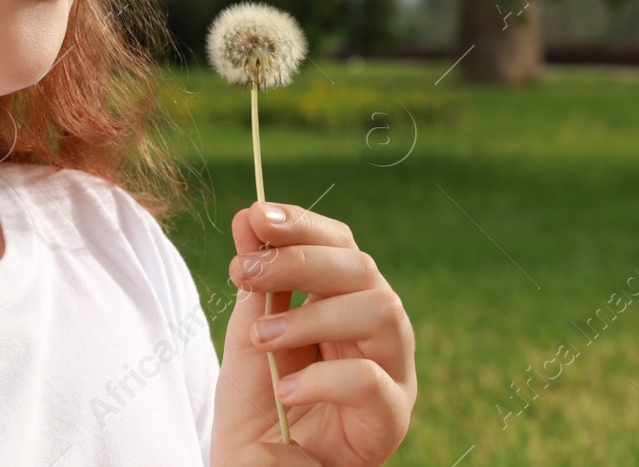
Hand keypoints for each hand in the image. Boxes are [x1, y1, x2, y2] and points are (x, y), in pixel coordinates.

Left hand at [209, 201, 415, 466]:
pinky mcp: (391, 421)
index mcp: (348, 307)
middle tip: (246, 272)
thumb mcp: (250, 338)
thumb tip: (249, 216)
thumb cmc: (258, 415)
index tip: (257, 217)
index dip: (304, 225)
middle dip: (302, 261)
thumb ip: (257, 283)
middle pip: (364, 269)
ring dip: (311, 317)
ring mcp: (392, 375)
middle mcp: (378, 335)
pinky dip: (321, 378)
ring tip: (262, 341)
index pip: (341, 247)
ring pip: (381, 311)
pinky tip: (285, 392)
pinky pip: (371, 380)